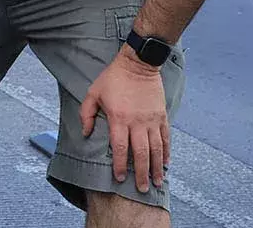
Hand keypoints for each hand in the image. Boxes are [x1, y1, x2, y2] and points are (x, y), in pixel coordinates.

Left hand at [79, 47, 169, 193]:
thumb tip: (86, 134)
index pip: (120, 149)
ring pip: (156, 149)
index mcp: (119, 119)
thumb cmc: (113, 78)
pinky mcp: (162, 116)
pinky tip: (165, 163)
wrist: (138, 64)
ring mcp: (152, 120)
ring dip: (157, 167)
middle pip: (141, 154)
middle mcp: (137, 122)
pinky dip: (166, 151)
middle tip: (142, 189)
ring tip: (157, 182)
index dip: (120, 166)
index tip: (119, 178)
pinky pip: (166, 138)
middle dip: (141, 174)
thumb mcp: (93, 93)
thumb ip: (86, 114)